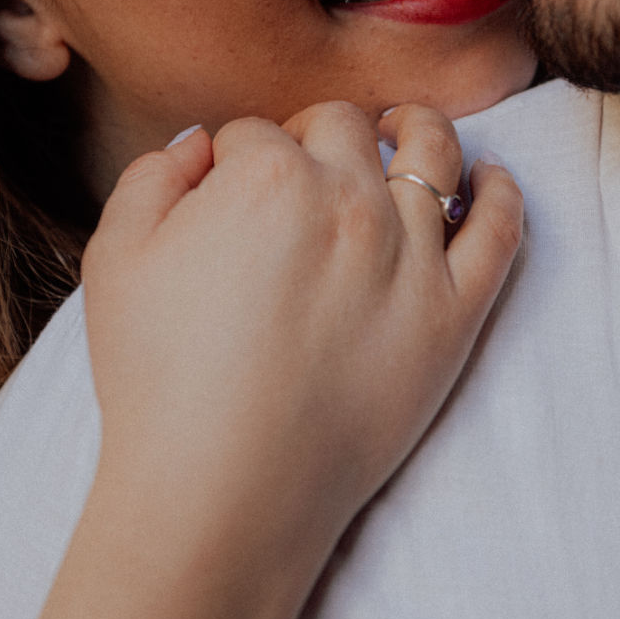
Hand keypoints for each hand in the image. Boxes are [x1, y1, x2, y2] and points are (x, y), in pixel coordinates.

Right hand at [25, 102, 521, 618]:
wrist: (223, 490)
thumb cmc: (161, 378)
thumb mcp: (117, 257)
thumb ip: (156, 175)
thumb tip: (204, 143)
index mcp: (267, 176)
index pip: (255, 133)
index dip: (236, 156)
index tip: (231, 187)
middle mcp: (350, 199)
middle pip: (343, 128)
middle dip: (316, 135)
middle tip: (303, 167)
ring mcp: (412, 255)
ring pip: (433, 153)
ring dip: (416, 128)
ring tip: (405, 131)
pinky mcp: (454, 314)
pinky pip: (501, 230)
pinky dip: (502, 191)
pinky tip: (491, 178)